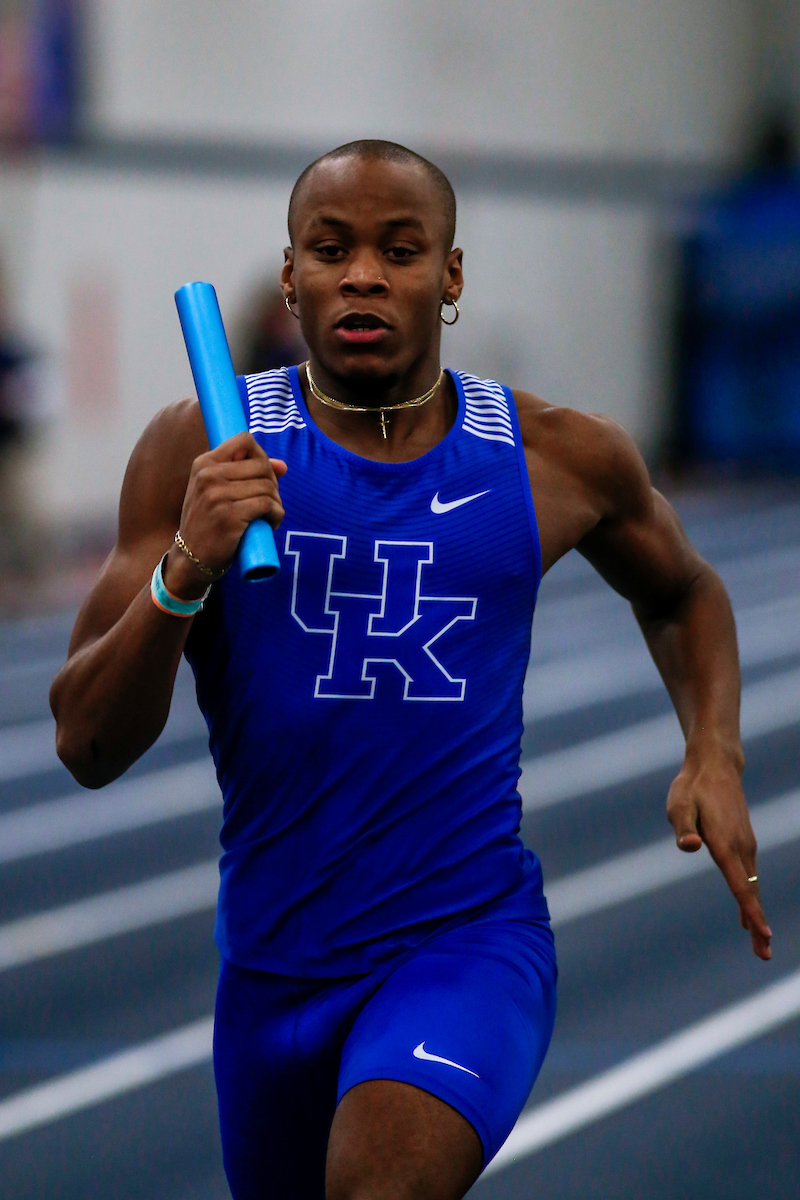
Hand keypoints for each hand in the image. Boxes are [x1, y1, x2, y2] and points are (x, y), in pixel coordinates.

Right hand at [165, 432, 286, 598]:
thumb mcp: (216, 492)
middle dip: (273, 483)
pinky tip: (270, 523)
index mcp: (204, 463)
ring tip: (268, 515)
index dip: (260, 455)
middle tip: (269, 501)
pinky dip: (276, 515)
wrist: (191, 558)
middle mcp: (209, 475)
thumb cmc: (208, 522)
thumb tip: (283, 465)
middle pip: (261, 465)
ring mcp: (218, 496)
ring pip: (267, 487)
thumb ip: (245, 474)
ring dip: (276, 503)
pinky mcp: (230, 516)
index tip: (262, 475)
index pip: (244, 440)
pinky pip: (268, 505)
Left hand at [666, 756, 771, 960]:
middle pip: (751, 892)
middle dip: (757, 924)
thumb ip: (682, 826)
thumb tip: (688, 846)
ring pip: (753, 886)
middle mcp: (741, 847)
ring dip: (756, 915)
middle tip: (763, 955)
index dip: (750, 910)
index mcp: (725, 843)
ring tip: (760, 943)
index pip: (739, 884)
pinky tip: (747, 914)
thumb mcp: (679, 803)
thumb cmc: (692, 786)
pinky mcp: (744, 842)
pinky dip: (751, 898)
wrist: (716, 766)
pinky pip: (749, 877)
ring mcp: (745, 845)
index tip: (763, 933)